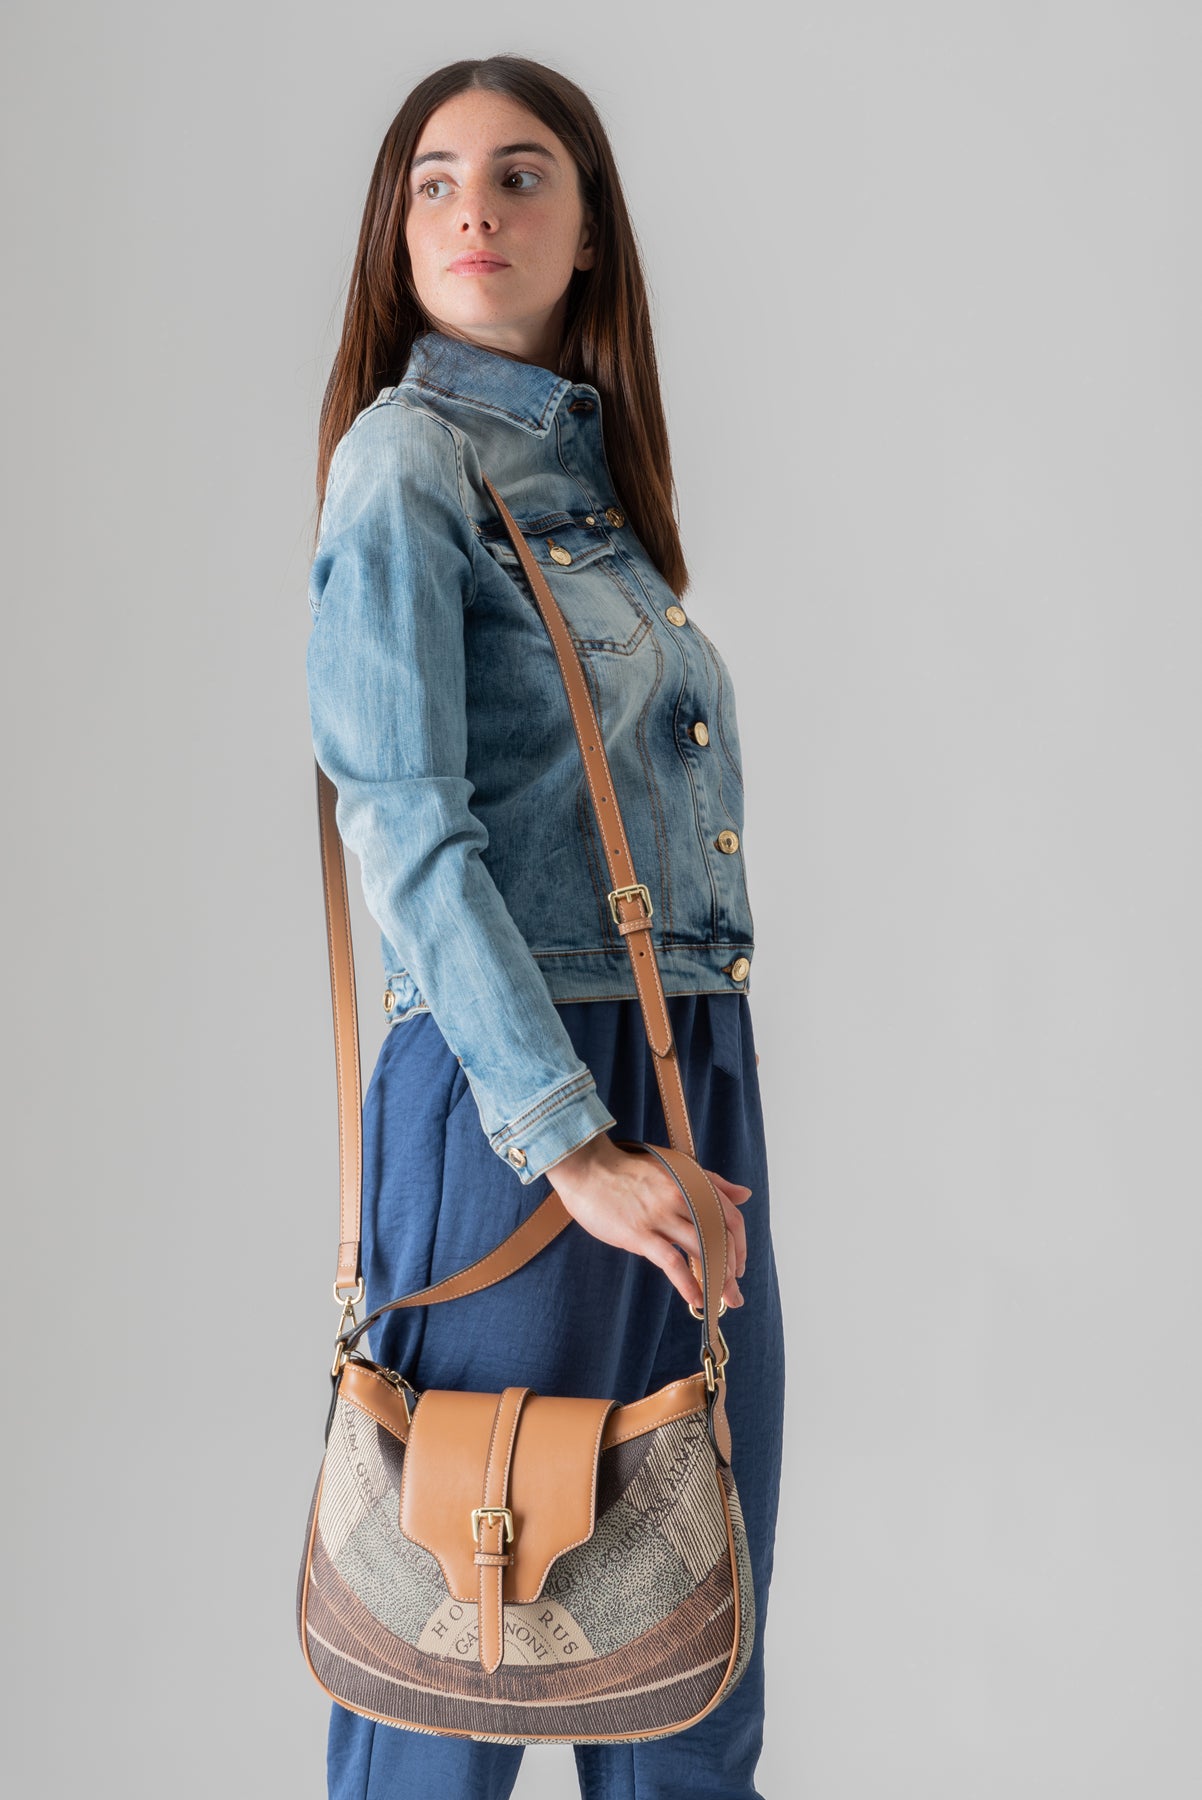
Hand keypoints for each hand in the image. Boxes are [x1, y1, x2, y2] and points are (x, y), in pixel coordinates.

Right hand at [543, 1132, 750, 1312]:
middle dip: (732, 1271)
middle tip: (733, 1296)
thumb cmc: (629, 1170)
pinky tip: (695, 1298)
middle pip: (722, 1239)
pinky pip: (672, 1262)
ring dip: (717, 1280)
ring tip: (720, 1300)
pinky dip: (687, 1284)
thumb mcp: (675, 1168)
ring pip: (702, 1250)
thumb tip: (745, 1194)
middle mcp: (683, 1197)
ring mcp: (661, 1216)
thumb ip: (711, 1182)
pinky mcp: (640, 1233)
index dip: (741, 1247)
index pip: (731, 1218)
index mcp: (693, 1183)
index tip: (738, 1267)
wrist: (588, 1168)